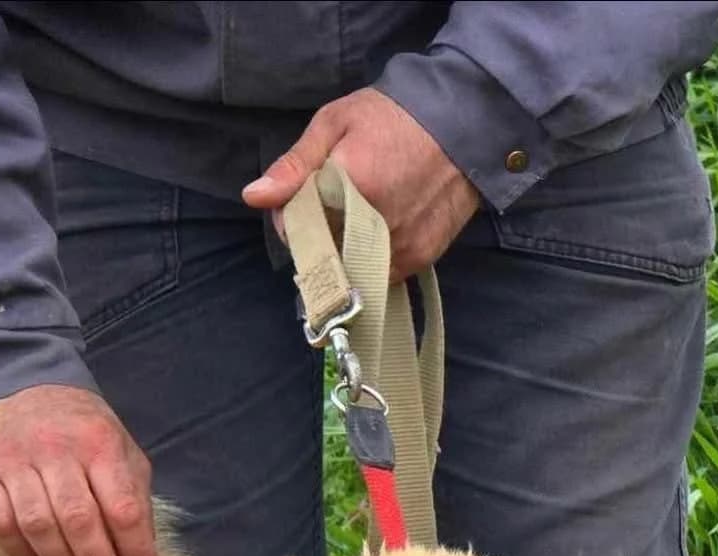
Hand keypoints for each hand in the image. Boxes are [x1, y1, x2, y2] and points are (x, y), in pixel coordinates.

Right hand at [0, 385, 157, 555]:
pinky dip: (19, 551)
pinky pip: (0, 524)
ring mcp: (13, 460)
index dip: (136, 550)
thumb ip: (133, 493)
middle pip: (79, 521)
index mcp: (98, 443)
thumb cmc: (75, 428)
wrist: (12, 382)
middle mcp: (55, 449)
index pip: (123, 509)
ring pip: (38, 526)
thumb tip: (145, 551)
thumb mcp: (116, 446)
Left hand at [242, 88, 478, 284]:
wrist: (464, 122)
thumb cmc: (394, 115)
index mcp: (348, 188)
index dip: (291, 217)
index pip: (295, 230)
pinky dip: (370, 261)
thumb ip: (295, 164)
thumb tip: (254, 197)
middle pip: (321, 257)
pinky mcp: (419, 261)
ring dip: (343, 254)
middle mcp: (373, 227)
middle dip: (317, 238)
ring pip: (350, 273)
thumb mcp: (336, 123)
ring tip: (355, 218)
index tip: (301, 199)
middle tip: (331, 207)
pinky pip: (379, 277)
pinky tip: (378, 230)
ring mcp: (399, 249)